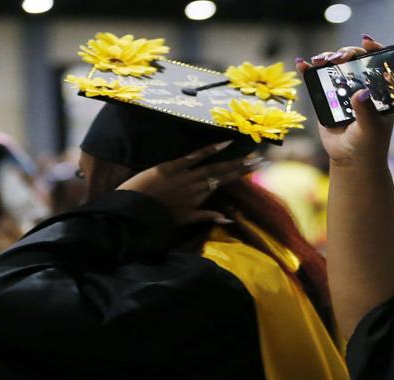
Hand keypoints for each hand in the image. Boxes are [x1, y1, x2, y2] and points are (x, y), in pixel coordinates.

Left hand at [117, 141, 262, 225]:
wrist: (133, 211)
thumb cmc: (156, 216)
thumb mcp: (183, 220)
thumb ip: (206, 216)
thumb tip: (229, 218)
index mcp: (198, 199)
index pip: (222, 184)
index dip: (239, 176)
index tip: (254, 169)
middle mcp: (196, 188)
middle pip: (223, 176)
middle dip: (242, 168)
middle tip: (260, 160)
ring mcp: (185, 177)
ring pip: (213, 168)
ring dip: (233, 161)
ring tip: (248, 155)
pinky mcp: (172, 168)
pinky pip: (194, 158)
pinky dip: (209, 151)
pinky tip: (224, 144)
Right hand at [297, 36, 393, 168]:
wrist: (350, 160)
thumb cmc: (368, 145)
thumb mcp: (371, 129)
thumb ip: (366, 111)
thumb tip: (362, 92)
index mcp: (379, 91)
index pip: (379, 64)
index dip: (374, 50)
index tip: (366, 42)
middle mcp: (362, 86)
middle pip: (354, 60)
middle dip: (346, 53)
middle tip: (338, 58)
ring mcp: (343, 89)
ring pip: (335, 66)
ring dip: (327, 58)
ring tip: (320, 61)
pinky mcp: (326, 96)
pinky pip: (316, 79)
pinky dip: (308, 70)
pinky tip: (301, 63)